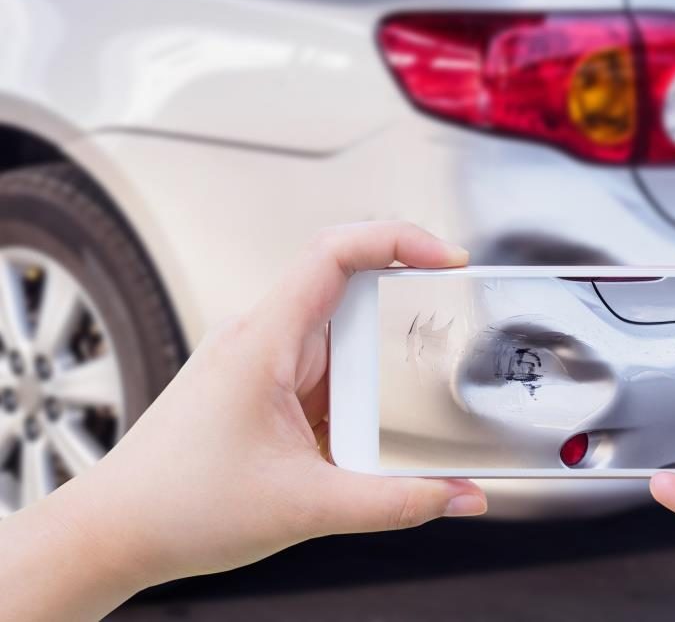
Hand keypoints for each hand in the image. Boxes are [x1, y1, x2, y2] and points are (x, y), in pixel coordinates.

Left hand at [0, 221, 486, 620]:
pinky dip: (354, 400)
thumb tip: (459, 496)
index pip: (336, 253)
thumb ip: (396, 503)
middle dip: (403, 320)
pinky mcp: (261, 391)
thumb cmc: (177, 505)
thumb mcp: (308, 507)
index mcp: (264, 341)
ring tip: (401, 412)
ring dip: (377, 372)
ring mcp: (260, 364)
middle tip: (444, 340)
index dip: (399, 240)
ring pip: (339, 341)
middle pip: (350, 295)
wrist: (115, 533)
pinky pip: (324, 375)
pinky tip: (360, 438)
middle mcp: (261, 340)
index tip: (446, 259)